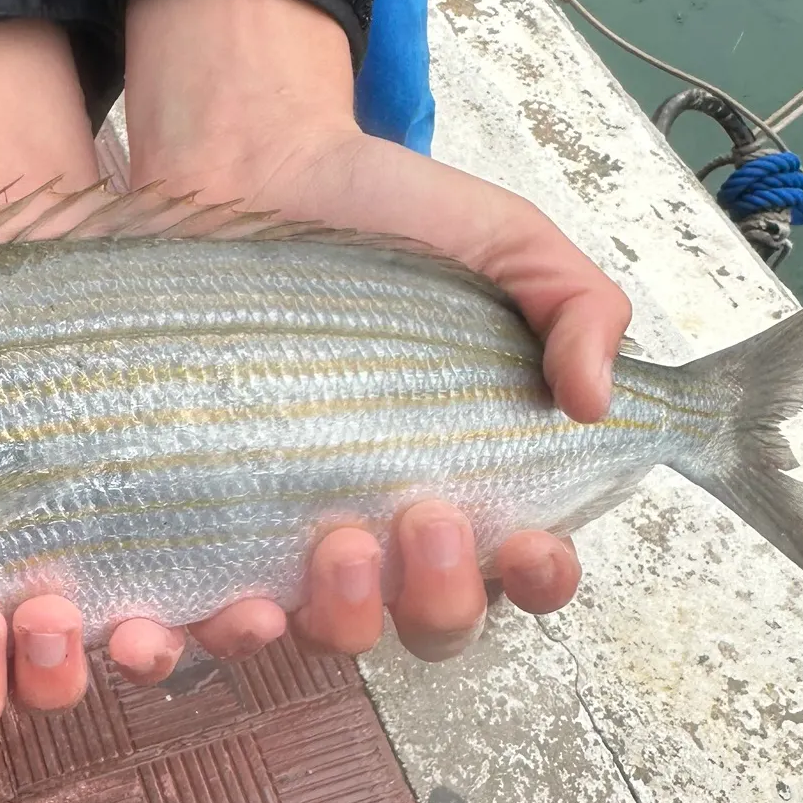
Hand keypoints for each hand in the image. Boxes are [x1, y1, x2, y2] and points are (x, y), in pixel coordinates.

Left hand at [118, 0, 632, 663]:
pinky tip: (217, 608)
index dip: (537, 577)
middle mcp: (386, 516)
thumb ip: (577, 307)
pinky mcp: (206, 515)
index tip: (532, 543)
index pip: (521, 566)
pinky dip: (209, 634)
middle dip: (442, 595)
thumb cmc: (386, 214)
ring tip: (337, 543)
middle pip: (431, 621)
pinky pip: (207, 609)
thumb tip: (597, 402)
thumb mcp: (506, 243)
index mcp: (467, 469)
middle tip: (423, 512)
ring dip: (345, 618)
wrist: (253, 167)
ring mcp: (294, 523)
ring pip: (329, 631)